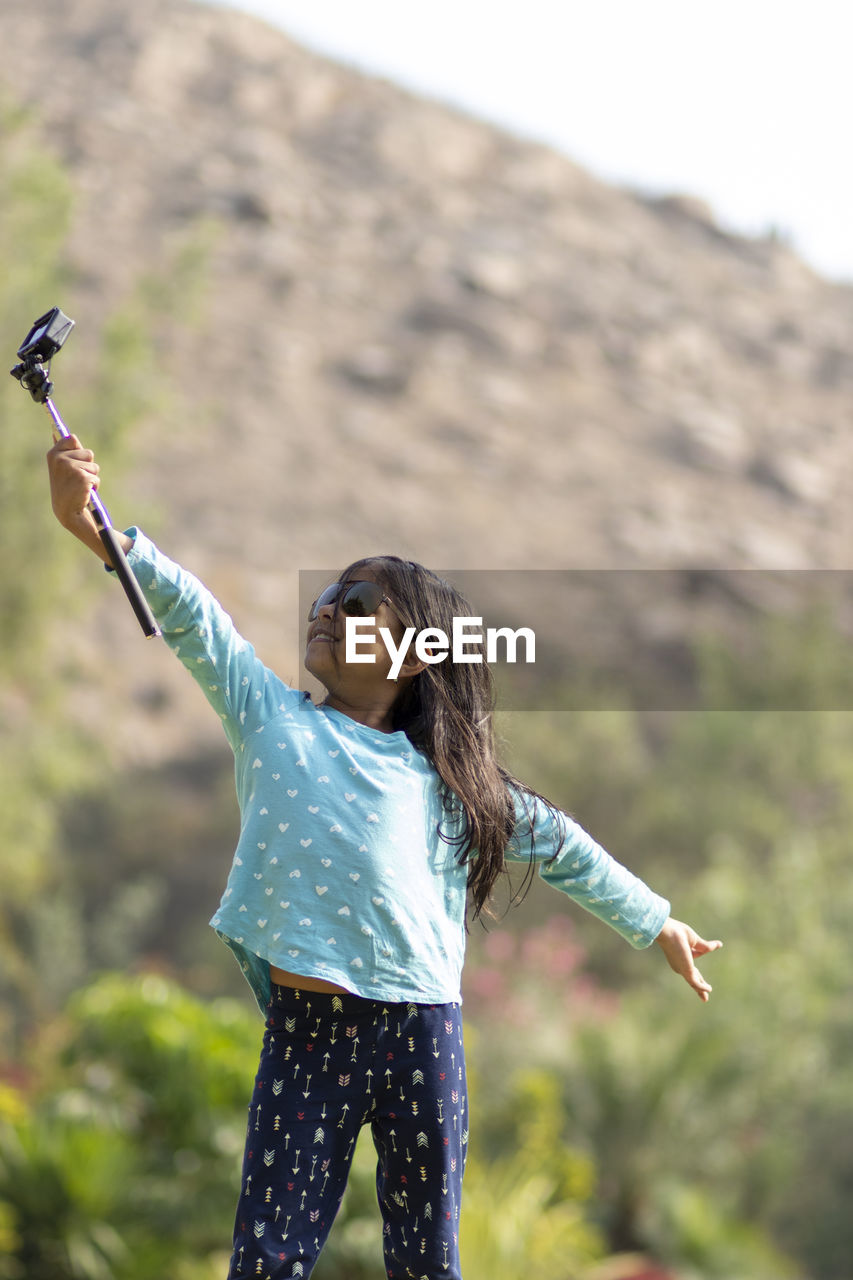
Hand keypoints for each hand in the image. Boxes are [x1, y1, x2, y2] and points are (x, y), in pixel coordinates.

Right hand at [46, 434, 106, 558]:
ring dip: (91, 477)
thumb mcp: (62, 469)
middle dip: (87, 466)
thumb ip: (65, 452)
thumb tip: (67, 435)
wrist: (68, 512)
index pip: (72, 439)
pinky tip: (84, 493)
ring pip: (94, 466)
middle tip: (76, 479)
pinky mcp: (83, 478)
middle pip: (88, 453)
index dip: (77, 450)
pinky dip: (94, 486)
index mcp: (53, 454)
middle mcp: (60, 459)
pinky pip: (96, 478)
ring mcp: (71, 468)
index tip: (73, 461)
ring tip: (80, 486)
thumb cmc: (67, 489)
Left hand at [655, 917, 721, 1000]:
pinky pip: (695, 982)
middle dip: (698, 987)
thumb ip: (705, 946)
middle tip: (704, 997)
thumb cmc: (677, 932)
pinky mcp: (686, 971)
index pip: (693, 965)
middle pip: (692, 978)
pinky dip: (702, 987)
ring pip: (693, 982)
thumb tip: (719, 944)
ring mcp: (682, 969)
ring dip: (700, 990)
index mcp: (681, 957)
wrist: (668, 932)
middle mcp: (680, 965)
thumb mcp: (695, 940)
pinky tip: (709, 989)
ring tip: (705, 998)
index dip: (701, 964)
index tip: (710, 961)